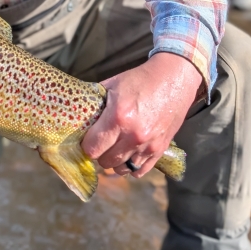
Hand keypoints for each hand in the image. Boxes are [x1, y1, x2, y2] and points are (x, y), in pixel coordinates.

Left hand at [81, 52, 201, 177]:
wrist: (173, 78)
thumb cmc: (140, 79)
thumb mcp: (112, 84)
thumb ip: (95, 102)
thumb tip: (77, 113)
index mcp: (118, 117)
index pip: (92, 148)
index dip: (86, 144)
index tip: (87, 138)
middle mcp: (133, 135)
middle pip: (105, 161)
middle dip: (100, 152)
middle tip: (101, 141)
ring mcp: (148, 145)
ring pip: (121, 169)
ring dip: (115, 161)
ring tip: (115, 147)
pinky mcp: (160, 150)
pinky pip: (139, 171)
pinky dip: (131, 166)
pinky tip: (128, 154)